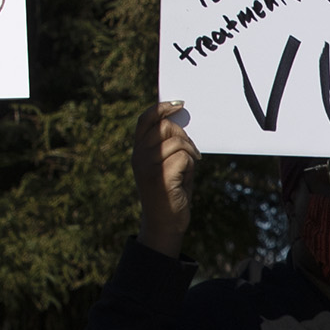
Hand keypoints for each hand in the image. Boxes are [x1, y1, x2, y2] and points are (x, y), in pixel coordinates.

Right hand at [134, 100, 197, 255]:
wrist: (164, 225)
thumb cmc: (170, 193)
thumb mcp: (166, 165)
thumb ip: (168, 145)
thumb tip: (179, 122)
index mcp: (138, 152)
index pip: (144, 121)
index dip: (160, 108)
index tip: (178, 104)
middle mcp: (139, 157)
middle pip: (163, 126)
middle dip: (183, 134)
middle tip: (192, 150)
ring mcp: (148, 167)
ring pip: (176, 141)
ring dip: (189, 150)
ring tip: (191, 164)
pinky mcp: (161, 177)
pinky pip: (183, 156)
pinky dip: (191, 163)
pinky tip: (189, 174)